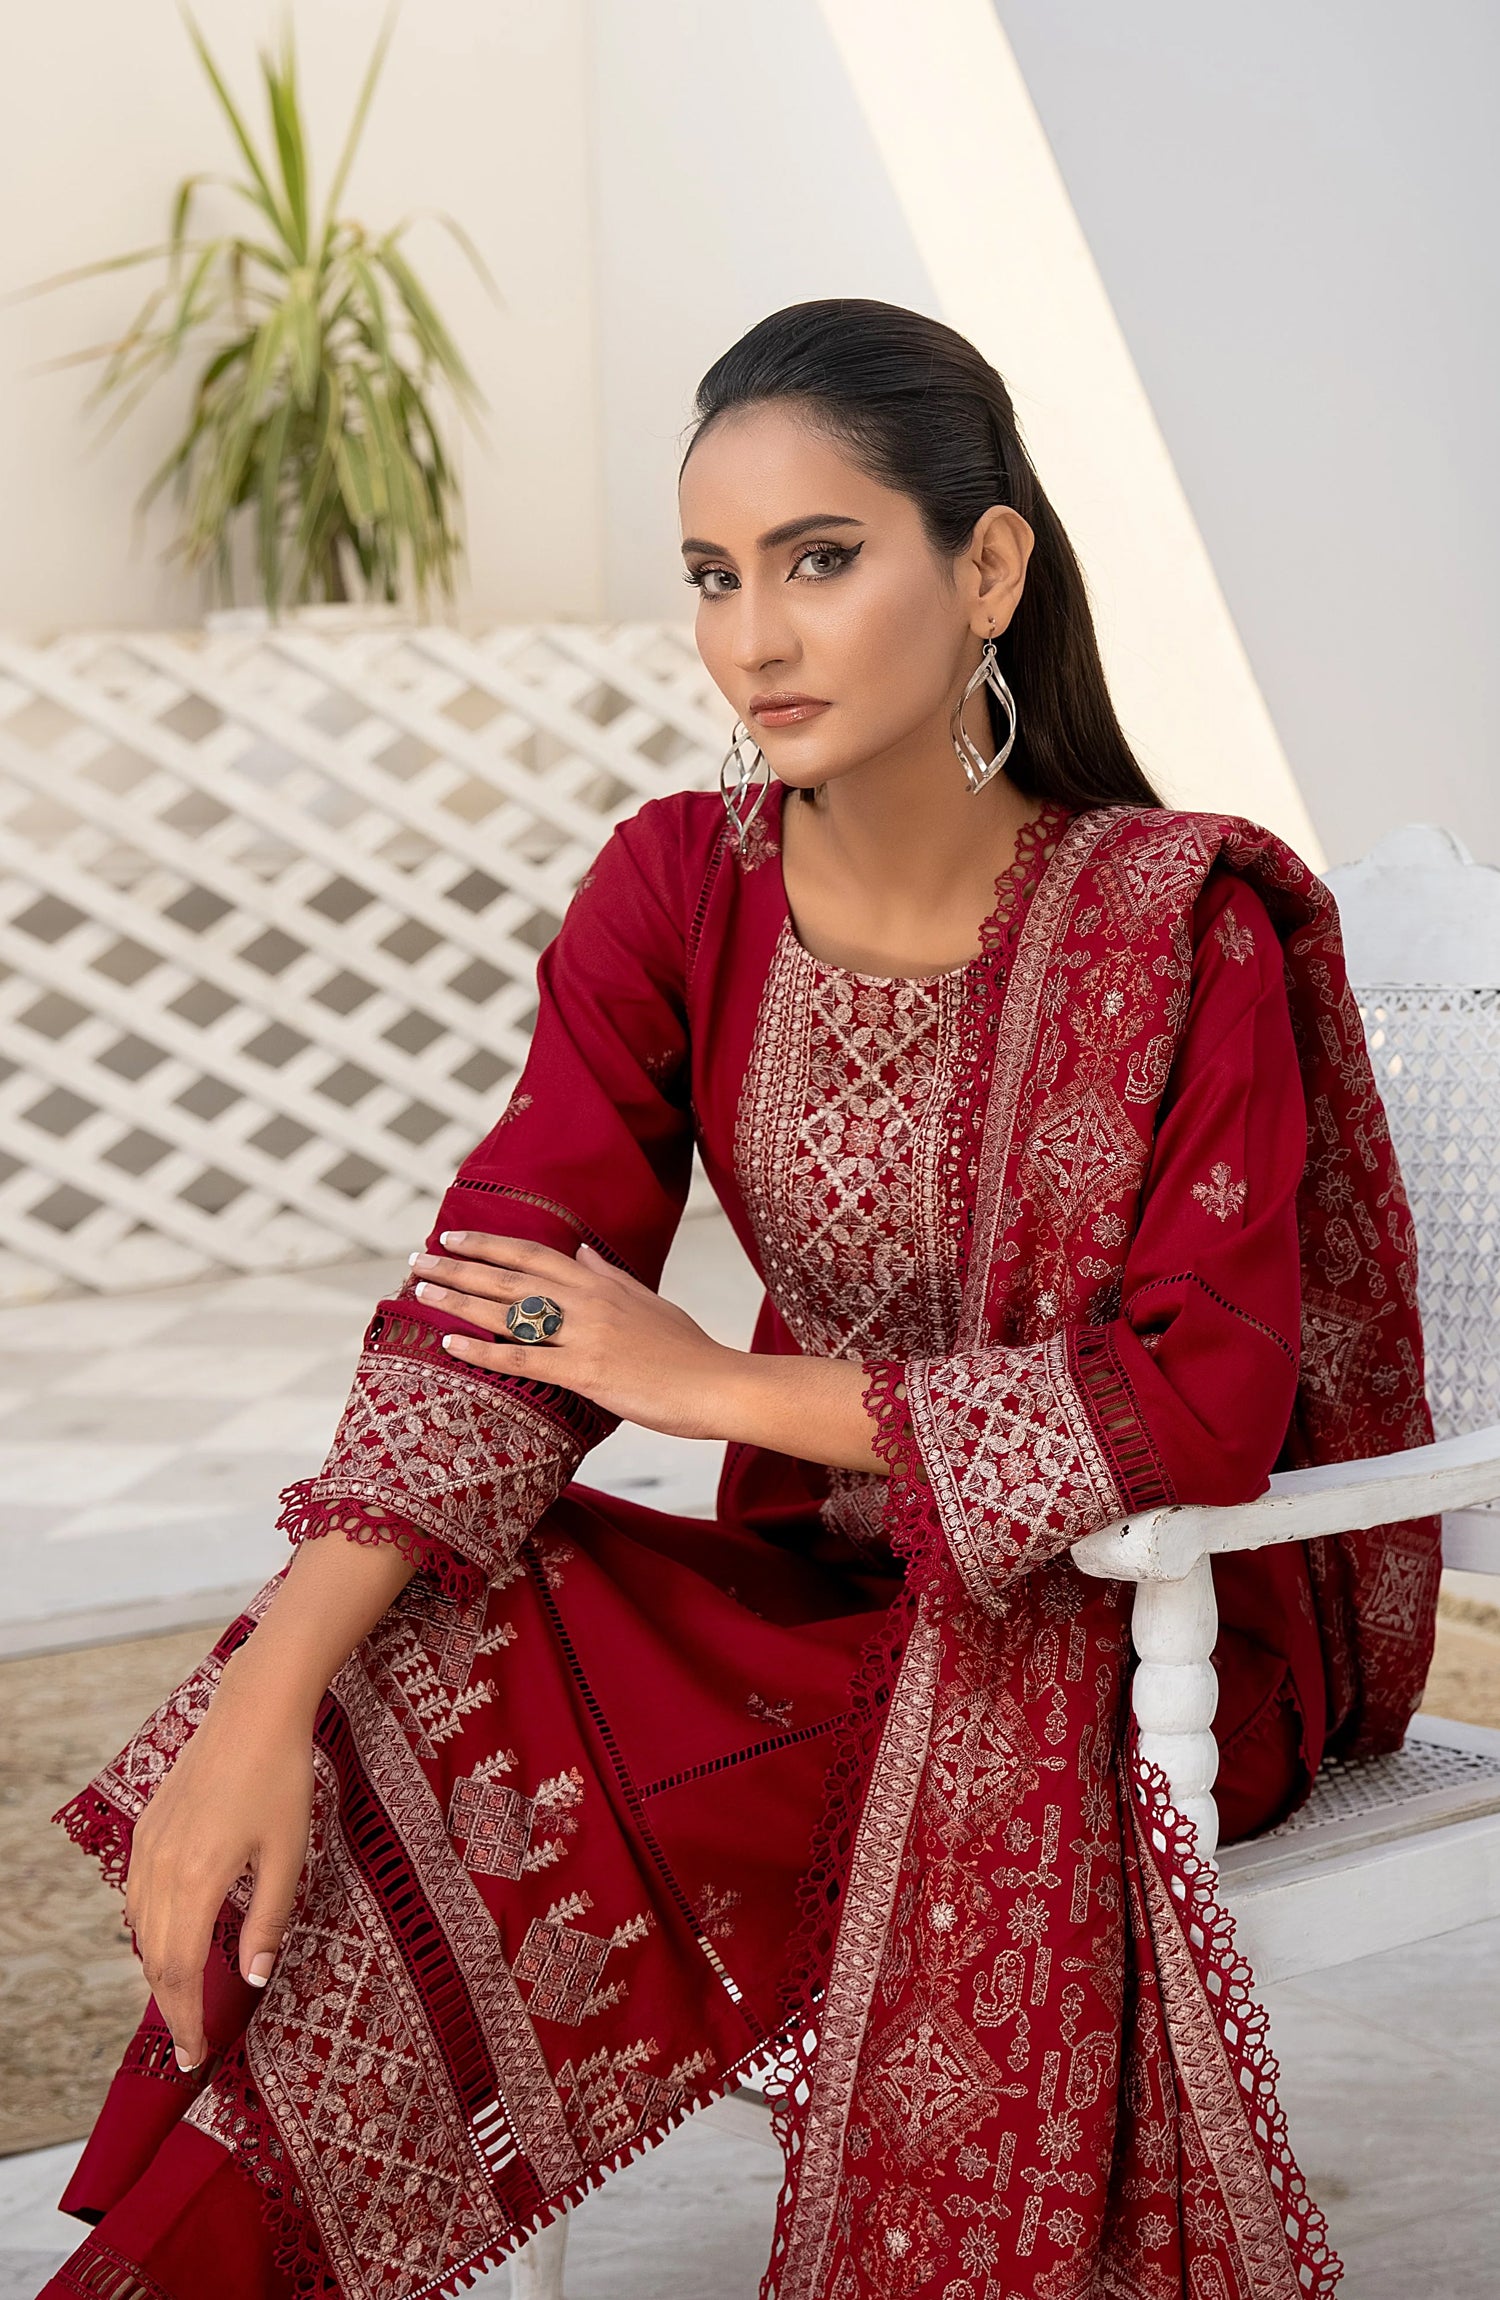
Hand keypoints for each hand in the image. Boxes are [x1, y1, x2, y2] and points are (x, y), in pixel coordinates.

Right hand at [124, 1658, 313, 2072]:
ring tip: (186, 2000)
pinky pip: (137, 1895)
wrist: (253, 1710)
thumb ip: (268, 1920)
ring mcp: (148, 1846)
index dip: (186, 2020)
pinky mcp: (148, 1827)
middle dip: (172, 2007)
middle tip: (193, 2043)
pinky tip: (172, 1938)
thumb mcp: (288, 1855)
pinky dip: (150, 1930)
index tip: (197, 2055)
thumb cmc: (281, 1778)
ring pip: (140, 1930)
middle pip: (154, 1959)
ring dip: (159, 1970)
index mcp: (196, 1881)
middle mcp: (160, 1869)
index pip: (180, 1973)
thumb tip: (255, 1979)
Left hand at [411, 1233, 742, 1439]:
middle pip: (508, 1276)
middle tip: (415, 1258)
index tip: (452, 1237)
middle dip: (457, 1264)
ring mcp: (583, 1335)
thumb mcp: (647, 1300)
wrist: (717, 1384)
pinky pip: (521, 1360)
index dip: (488, 1243)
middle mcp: (586, 1300)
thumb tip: (580, 1249)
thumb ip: (607, 1275)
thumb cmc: (686, 1349)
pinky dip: (482, 1352)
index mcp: (599, 1281)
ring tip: (421, 1290)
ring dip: (459, 1299)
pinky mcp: (584, 1372)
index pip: (531, 1253)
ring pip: (507, 1312)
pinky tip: (450, 1345)